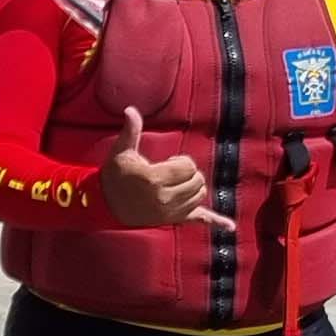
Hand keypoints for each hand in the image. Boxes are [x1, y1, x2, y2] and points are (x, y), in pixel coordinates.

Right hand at [100, 107, 232, 230]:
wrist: (106, 204)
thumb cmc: (115, 176)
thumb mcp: (121, 152)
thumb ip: (131, 131)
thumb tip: (130, 109)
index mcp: (155, 179)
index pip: (188, 167)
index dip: (181, 161)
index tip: (168, 162)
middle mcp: (165, 198)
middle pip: (197, 180)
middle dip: (188, 173)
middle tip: (171, 173)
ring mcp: (171, 211)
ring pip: (200, 195)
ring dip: (194, 186)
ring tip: (178, 184)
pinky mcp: (173, 220)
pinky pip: (200, 220)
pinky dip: (217, 222)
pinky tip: (230, 227)